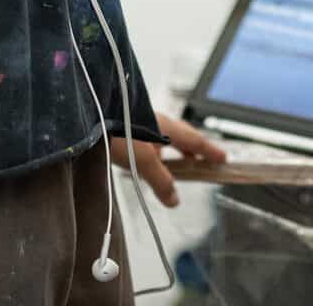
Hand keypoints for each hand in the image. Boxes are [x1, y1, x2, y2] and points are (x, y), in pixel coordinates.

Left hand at [111, 112, 226, 207]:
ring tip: (177, 164)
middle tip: (202, 161)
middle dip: (192, 148)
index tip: (223, 157)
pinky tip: (148, 157)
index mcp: (166, 126)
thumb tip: (176, 200)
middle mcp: (156, 121)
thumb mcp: (141, 161)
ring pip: (164, 136)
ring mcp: (141, 121)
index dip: (209, 150)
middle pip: (181, 135)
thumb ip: (160, 181)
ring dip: (173, 149)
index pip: (194, 139)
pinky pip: (150, 138)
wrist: (89, 113)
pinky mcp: (126, 124)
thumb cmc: (116, 131)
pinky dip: (156, 149)